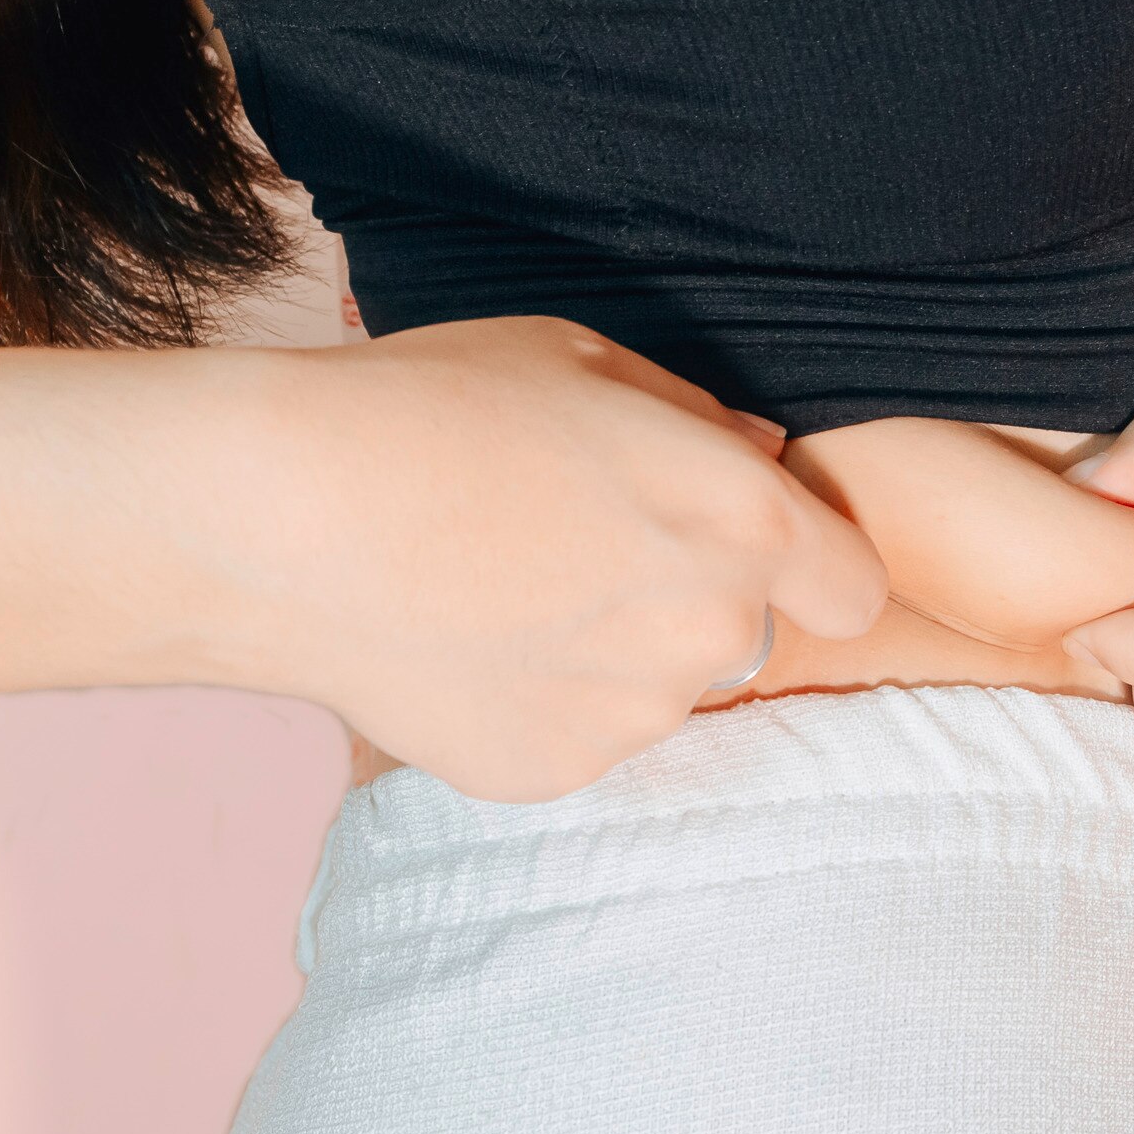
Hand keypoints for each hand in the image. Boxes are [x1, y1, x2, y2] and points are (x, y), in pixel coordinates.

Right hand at [221, 317, 888, 801]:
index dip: (814, 567)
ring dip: (611, 654)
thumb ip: (697, 420)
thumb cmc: (429, 408)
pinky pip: (578, 737)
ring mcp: (635, 715)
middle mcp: (713, 631)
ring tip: (499, 592)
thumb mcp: (582, 361)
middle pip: (745, 635)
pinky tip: (461, 645)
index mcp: (745, 521)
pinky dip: (538, 703)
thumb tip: (759, 455)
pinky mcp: (555, 772)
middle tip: (574, 550)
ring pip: (658, 691)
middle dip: (686, 599)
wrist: (279, 519)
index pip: (854, 588)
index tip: (762, 553)